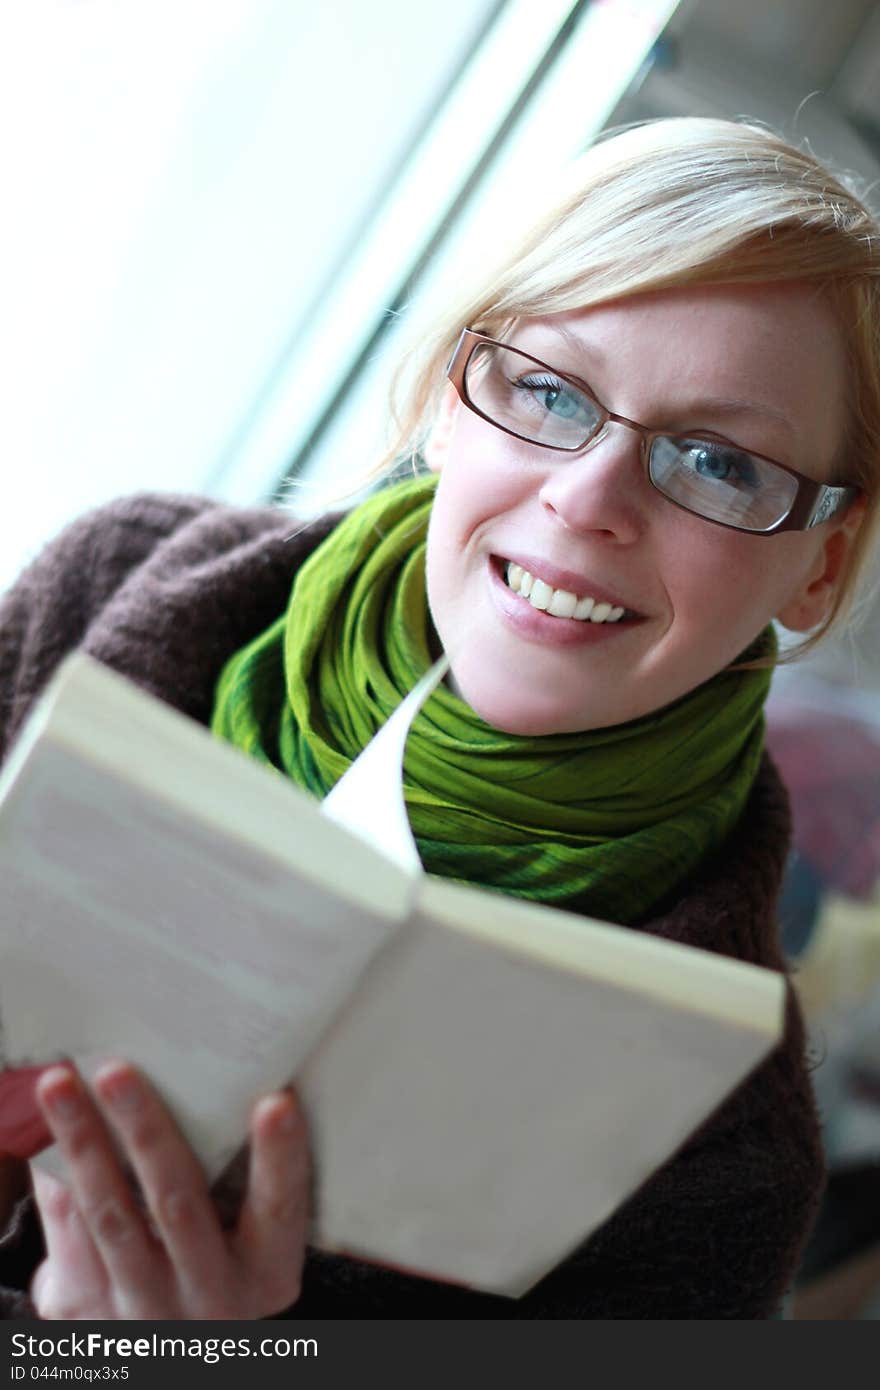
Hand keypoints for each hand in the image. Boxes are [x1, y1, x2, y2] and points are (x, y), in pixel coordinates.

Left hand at [30, 1062, 309, 1319]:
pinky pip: (66, 1229)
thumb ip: (253, 1181)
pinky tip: (42, 1125)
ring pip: (109, 1216)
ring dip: (82, 1142)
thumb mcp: (257, 1242)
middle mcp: (209, 1295)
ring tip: (61, 1085)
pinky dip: (54, 1173)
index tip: (276, 1102)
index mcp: (266, 1272)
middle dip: (145, 1133)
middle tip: (118, 1073)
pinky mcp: (84, 1306)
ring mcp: (143, 1306)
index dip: (279, 1159)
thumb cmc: (226, 1259)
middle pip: (176, 1207)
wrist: (172, 1338)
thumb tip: (234, 1076)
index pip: (279, 1211)